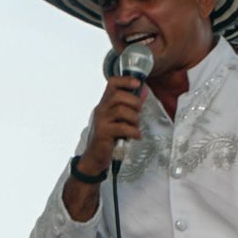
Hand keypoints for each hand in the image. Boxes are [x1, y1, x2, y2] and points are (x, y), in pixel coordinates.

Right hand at [63, 77, 146, 220]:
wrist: (95, 158)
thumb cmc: (108, 138)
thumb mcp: (120, 119)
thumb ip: (131, 105)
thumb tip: (143, 91)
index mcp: (105, 104)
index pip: (112, 83)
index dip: (126, 80)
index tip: (138, 83)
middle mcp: (101, 109)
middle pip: (119, 95)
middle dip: (134, 103)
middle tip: (138, 114)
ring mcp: (101, 121)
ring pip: (122, 110)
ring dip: (134, 119)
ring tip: (135, 128)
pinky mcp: (103, 133)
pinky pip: (122, 127)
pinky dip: (133, 132)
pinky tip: (135, 137)